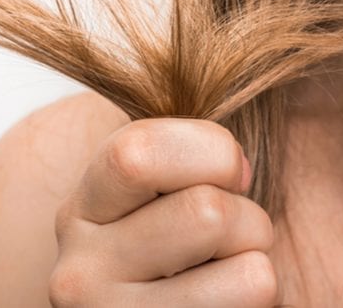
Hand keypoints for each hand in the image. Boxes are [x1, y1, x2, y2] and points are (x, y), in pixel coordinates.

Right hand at [48, 118, 277, 306]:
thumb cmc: (171, 251)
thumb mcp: (156, 195)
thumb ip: (181, 150)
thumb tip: (259, 60)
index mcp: (85, 204)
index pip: (141, 154)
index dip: (212, 152)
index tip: (233, 170)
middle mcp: (79, 266)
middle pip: (209, 214)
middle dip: (249, 216)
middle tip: (236, 234)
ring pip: (247, 269)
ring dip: (260, 261)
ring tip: (230, 273)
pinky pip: (255, 298)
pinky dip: (263, 299)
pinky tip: (224, 303)